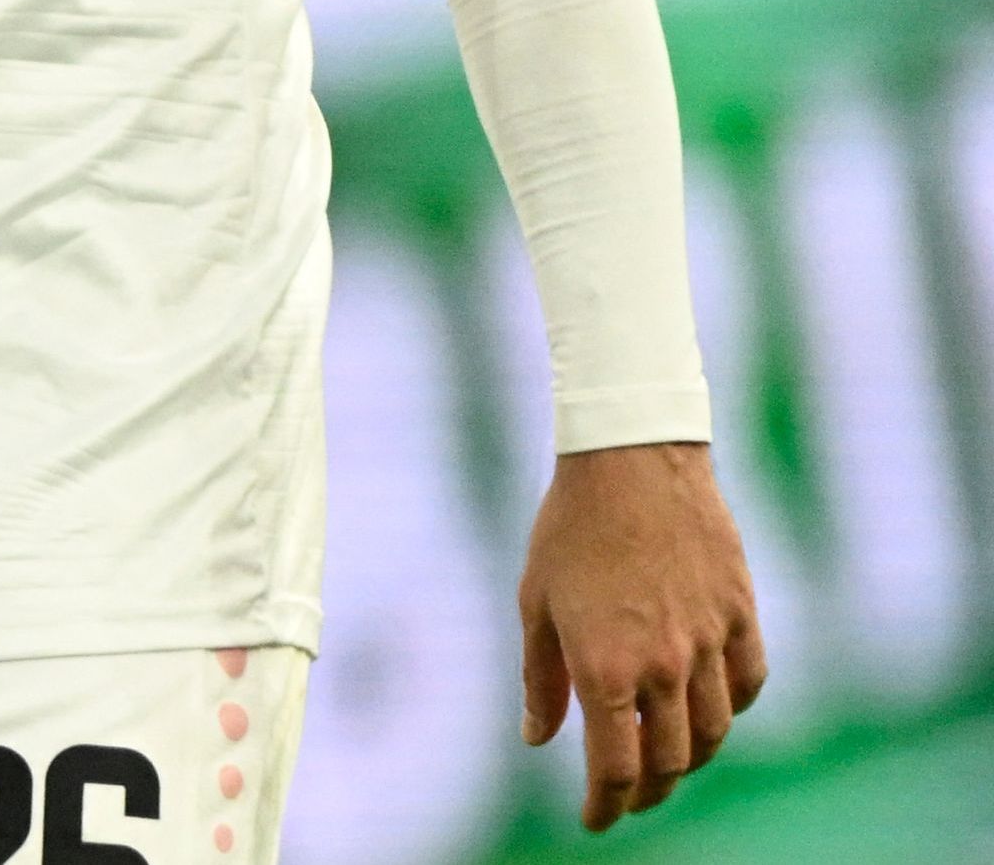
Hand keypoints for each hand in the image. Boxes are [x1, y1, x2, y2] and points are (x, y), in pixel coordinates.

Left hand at [519, 441, 764, 829]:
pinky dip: (735, 710)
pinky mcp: (742, 615)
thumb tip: (539, 740)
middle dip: (647, 792)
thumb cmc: (569, 530)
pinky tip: (714, 712)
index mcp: (604, 667)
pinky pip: (750, 684)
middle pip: (668, 760)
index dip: (606, 805)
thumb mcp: (535, 604)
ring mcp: (709, 642)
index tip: (596, 821)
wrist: (631, 461)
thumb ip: (540, 680)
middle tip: (630, 800)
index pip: (615, 767)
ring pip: (715, 731)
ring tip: (668, 764)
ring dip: (690, 759)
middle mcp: (663, 665)